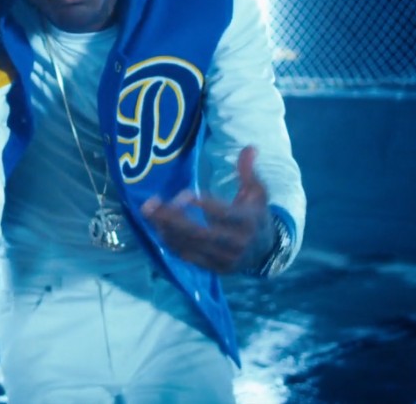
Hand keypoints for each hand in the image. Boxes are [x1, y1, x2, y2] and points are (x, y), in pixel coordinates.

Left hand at [140, 146, 274, 273]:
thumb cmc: (256, 215)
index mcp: (247, 222)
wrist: (266, 251)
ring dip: (166, 229)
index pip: (223, 214)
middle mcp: (236, 243)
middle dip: (173, 218)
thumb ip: (248, 171)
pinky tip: (158, 228)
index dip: (204, 205)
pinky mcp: (214, 268)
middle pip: (199, 232)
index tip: (185, 193)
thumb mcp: (257, 192)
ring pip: (190, 245)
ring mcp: (224, 259)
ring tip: (149, 212)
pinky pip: (188, 257)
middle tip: (151, 204)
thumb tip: (250, 147)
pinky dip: (171, 243)